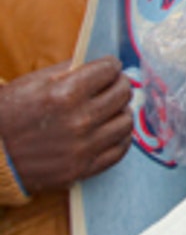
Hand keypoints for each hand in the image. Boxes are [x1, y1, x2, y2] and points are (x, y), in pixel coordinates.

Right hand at [0, 58, 132, 193]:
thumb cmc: (6, 115)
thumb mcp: (32, 83)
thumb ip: (68, 70)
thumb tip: (100, 65)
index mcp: (65, 94)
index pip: (110, 70)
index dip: (109, 66)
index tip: (108, 68)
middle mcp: (79, 120)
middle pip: (123, 94)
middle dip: (118, 85)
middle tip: (111, 86)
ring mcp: (82, 147)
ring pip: (126, 121)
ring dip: (120, 111)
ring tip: (109, 109)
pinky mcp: (82, 169)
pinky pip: (119, 150)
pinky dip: (119, 137)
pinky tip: (109, 130)